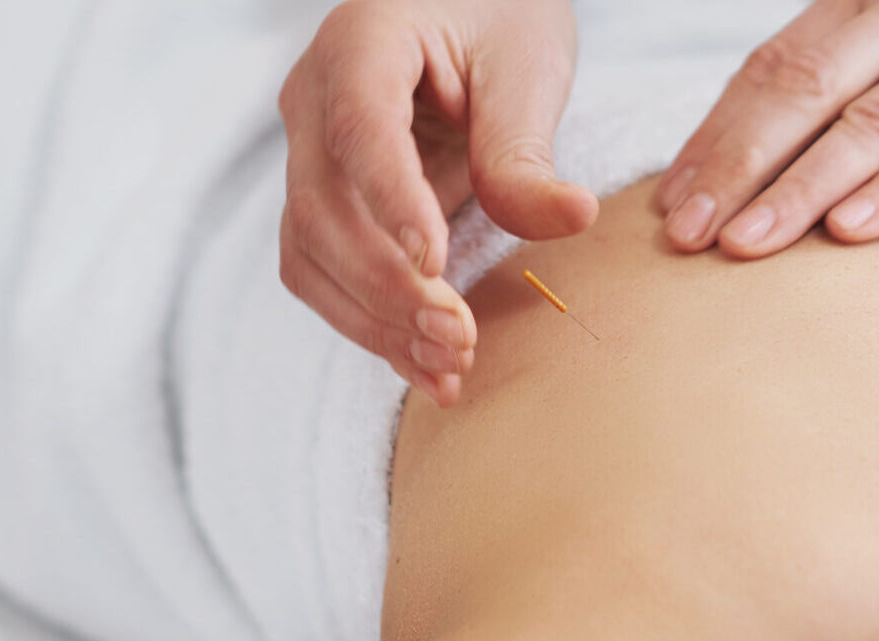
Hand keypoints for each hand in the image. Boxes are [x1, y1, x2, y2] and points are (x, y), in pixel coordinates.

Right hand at [279, 0, 598, 404]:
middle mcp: (314, 100)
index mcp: (360, 45)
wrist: (470, 12)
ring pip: (310, 253)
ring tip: (449, 367)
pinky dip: (371, 325)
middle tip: (460, 337)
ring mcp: (308, 153)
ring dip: (374, 321)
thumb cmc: (497, 18)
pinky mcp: (325, 201)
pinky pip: (325, 273)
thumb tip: (569, 216)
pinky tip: (427, 365)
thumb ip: (527, 146)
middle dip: (388, 286)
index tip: (437, 264)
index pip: (359, 130)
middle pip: (322, 208)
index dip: (391, 202)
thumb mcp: (527, 65)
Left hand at [652, 0, 878, 258]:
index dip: (717, 132)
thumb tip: (776, 138)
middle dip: (734, 166)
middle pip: (801, 92)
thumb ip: (865, 57)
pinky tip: (850, 230)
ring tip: (744, 246)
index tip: (671, 196)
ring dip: (798, 189)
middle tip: (683, 232)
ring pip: (866, 124)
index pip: (774, 64)